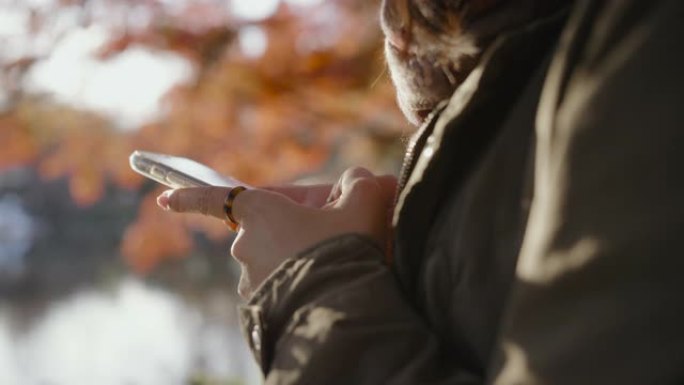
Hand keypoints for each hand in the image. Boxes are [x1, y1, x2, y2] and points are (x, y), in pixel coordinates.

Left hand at [157, 167, 396, 298]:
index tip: (164, 200)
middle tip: (331, 233)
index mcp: (260, 212)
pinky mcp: (261, 306)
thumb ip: (359, 185)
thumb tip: (356, 183)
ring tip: (331, 264)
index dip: (190, 197)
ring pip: (272, 260)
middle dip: (290, 229)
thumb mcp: (363, 204)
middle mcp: (245, 245)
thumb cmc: (346, 246)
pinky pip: (277, 286)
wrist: (343, 305)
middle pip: (263, 230)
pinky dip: (294, 282)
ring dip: (294, 257)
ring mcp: (250, 279)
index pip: (214, 198)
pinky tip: (322, 285)